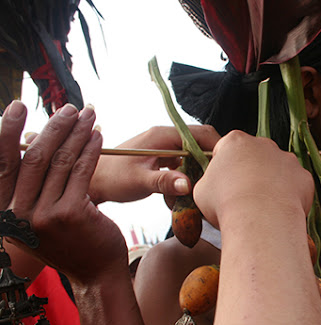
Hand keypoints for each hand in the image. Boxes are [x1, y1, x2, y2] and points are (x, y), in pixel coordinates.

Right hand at [3, 102, 125, 284]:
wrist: (94, 272)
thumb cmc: (70, 240)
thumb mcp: (37, 218)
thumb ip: (27, 189)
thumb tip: (27, 145)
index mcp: (3, 213)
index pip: (1, 164)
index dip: (6, 132)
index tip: (16, 106)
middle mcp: (17, 214)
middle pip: (33, 157)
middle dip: (53, 127)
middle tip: (69, 108)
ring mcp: (42, 215)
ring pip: (59, 161)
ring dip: (76, 134)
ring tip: (88, 117)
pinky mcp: (70, 213)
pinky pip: (80, 171)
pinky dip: (90, 150)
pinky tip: (98, 137)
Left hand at [88, 125, 219, 204]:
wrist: (91, 181)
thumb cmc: (111, 179)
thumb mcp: (139, 182)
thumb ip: (165, 182)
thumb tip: (189, 184)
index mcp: (163, 135)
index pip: (201, 134)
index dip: (217, 148)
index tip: (226, 167)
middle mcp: (165, 136)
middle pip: (200, 142)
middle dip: (211, 160)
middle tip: (217, 181)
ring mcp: (164, 146)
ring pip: (193, 153)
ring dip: (200, 169)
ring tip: (204, 187)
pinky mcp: (161, 157)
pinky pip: (184, 161)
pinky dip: (189, 174)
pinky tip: (186, 190)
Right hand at [193, 130, 313, 227]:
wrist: (261, 220)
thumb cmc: (225, 204)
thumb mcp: (202, 190)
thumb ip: (211, 180)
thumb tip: (216, 186)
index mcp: (235, 141)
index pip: (227, 148)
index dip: (223, 168)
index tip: (222, 185)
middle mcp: (264, 144)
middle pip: (255, 156)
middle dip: (250, 172)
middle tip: (243, 198)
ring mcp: (287, 159)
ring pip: (278, 170)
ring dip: (271, 184)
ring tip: (262, 208)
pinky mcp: (304, 177)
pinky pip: (296, 185)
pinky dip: (289, 197)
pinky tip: (279, 211)